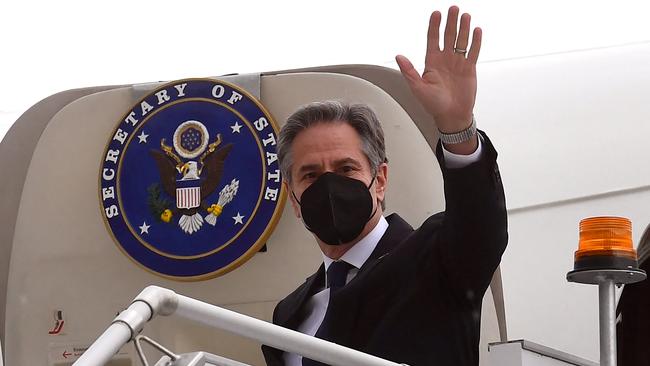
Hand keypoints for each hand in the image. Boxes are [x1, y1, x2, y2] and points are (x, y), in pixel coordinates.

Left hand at [396, 6, 481, 133]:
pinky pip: (473, 52)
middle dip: (450, 22)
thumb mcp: (418, 88)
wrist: (451, 116)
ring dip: (463, 28)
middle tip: (453, 8)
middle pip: (448, 36)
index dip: (434, 26)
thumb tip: (399, 57)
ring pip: (461, 41)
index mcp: (431, 62)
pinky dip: (475, 41)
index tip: (436, 14)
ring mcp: (457, 63)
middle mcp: (445, 60)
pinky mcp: (469, 69)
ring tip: (465, 15)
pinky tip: (477, 30)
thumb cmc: (433, 105)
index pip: (432, 39)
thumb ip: (409, 71)